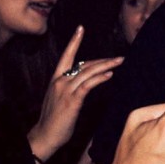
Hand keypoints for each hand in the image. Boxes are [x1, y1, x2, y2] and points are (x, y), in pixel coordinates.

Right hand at [28, 26, 123, 159]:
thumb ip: (72, 88)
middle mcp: (60, 81)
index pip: (66, 56)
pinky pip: (88, 85)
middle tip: (119, 57)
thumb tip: (87, 81)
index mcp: (56, 79)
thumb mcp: (61, 99)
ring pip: (88, 72)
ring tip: (119, 62)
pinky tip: (110, 75)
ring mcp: (65, 90)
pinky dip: (99, 79)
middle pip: (84, 64)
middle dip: (103, 60)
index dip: (74, 42)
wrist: (44, 135)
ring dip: (106, 66)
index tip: (80, 28)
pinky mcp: (72, 101)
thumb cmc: (54, 120)